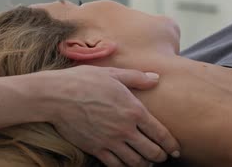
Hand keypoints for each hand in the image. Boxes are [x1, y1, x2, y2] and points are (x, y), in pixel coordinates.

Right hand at [41, 66, 180, 166]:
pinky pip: (116, 166)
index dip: (171, 145)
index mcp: (134, 109)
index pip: (160, 133)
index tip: (175, 149)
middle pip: (152, 152)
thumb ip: (136, 78)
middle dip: (160, 156)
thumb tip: (156, 78)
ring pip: (136, 162)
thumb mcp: (112, 73)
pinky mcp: (96, 149)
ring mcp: (110, 141)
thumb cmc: (84, 81)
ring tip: (146, 162)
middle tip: (162, 156)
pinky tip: (126, 163)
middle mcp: (125, 129)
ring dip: (144, 164)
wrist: (56, 95)